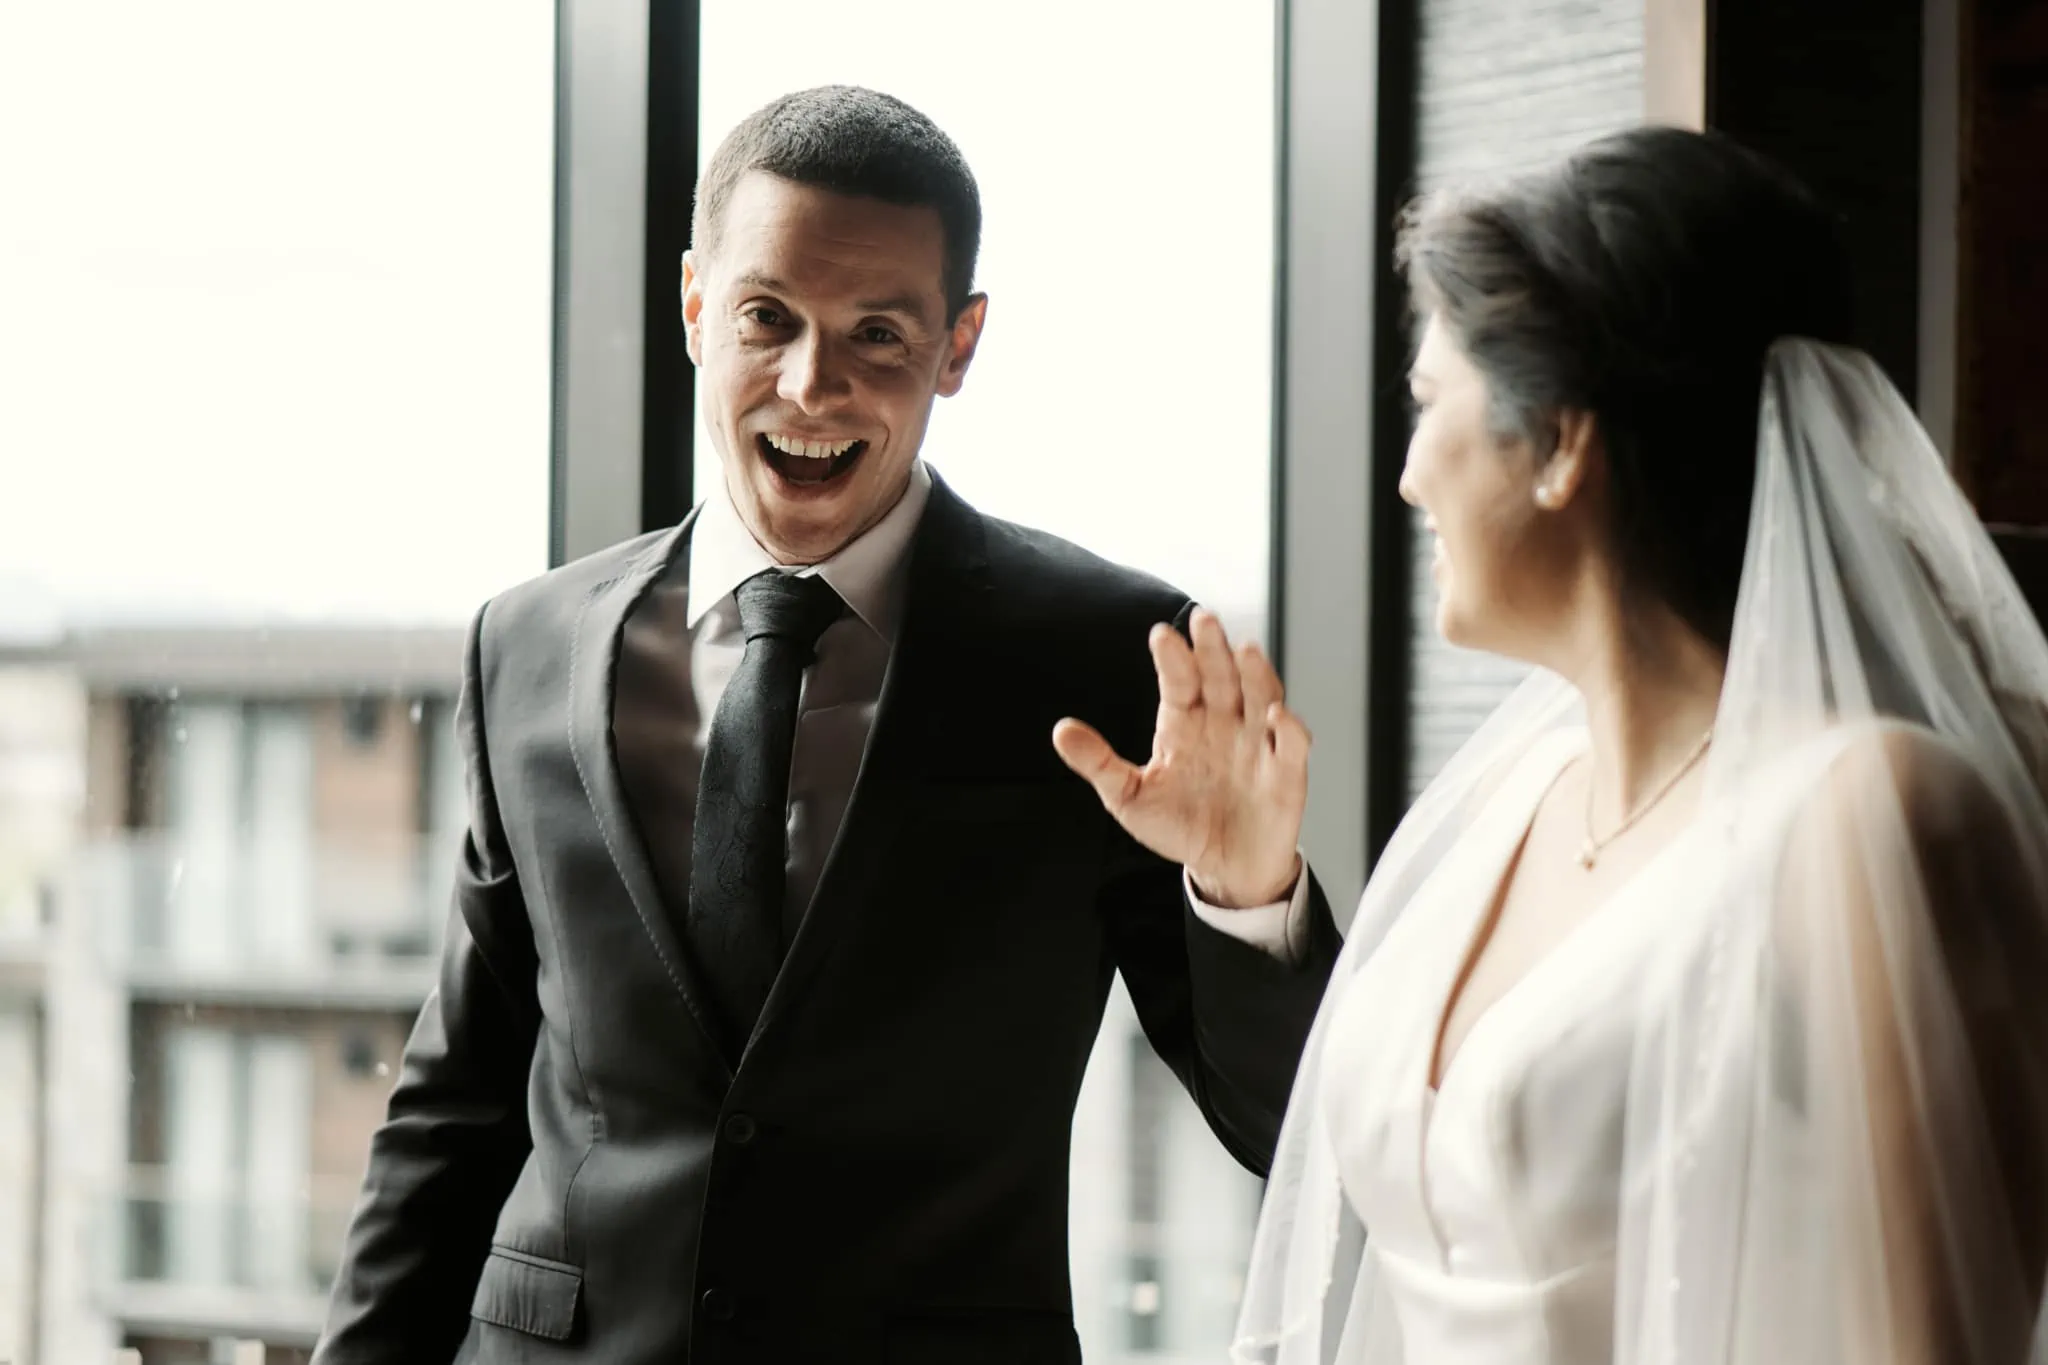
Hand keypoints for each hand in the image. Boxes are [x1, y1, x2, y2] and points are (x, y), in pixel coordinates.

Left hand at [1052, 610, 1309, 907]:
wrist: (1225, 869)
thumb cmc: (1180, 828)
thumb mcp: (1129, 798)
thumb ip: (1098, 763)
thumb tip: (1062, 732)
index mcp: (1184, 724)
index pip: (1179, 681)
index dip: (1172, 659)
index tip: (1161, 637)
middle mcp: (1223, 724)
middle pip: (1220, 677)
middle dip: (1213, 649)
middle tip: (1205, 620)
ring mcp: (1257, 744)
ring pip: (1259, 697)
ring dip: (1254, 673)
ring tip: (1244, 651)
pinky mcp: (1285, 772)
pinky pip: (1292, 744)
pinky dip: (1289, 728)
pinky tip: (1275, 714)